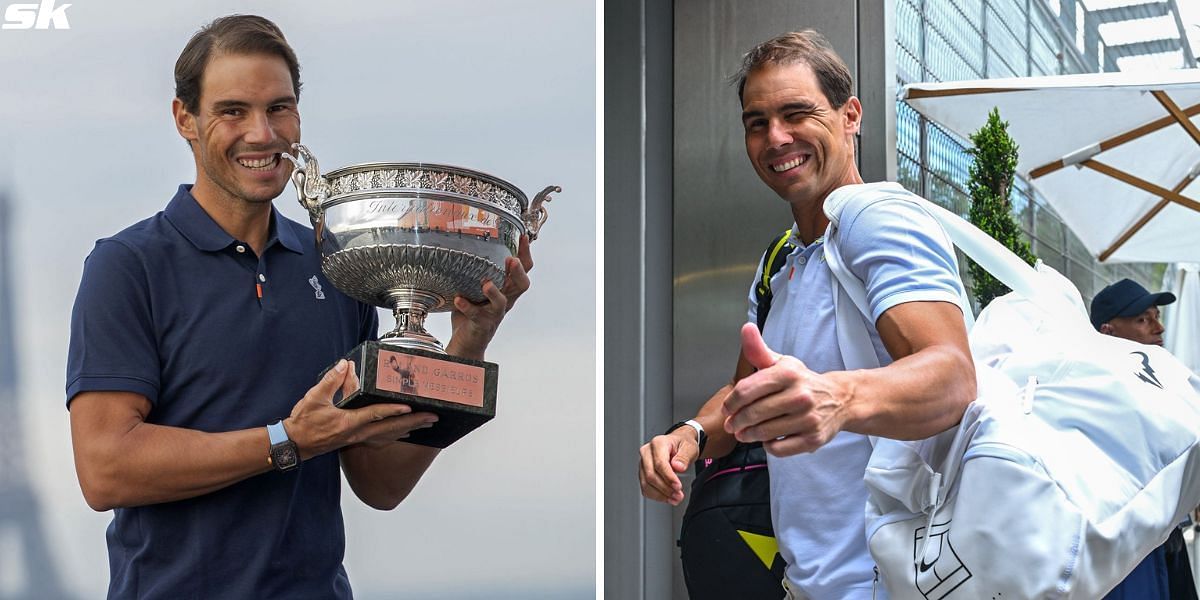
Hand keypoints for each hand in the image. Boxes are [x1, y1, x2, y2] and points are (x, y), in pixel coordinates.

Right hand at [284, 359, 438, 458]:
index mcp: (349, 422)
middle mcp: (358, 433)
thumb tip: (344, 365)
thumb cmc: (304, 423)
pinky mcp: (357, 441)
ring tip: (427, 424)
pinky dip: (397, 435)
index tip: (410, 407)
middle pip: (391, 428)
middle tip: (432, 417)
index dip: (393, 411)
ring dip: (410, 429)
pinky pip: (382, 439)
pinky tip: (406, 433)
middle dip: (413, 422)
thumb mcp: (314, 398)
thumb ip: (331, 381)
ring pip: (390, 435)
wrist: (295, 444)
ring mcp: (359, 439)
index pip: (376, 415)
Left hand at [447, 234, 532, 359]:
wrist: (466, 342)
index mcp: (506, 289)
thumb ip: (476, 271)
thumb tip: (464, 242)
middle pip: (521, 285)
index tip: (523, 236)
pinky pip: (476, 315)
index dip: (526, 254)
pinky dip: (467, 307)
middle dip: (518, 272)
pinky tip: (459, 299)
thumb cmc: (471, 311)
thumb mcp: (476, 287)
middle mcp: (505, 300)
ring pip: (502, 303)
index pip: (523, 269)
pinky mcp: (482, 325)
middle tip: (511, 260)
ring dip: (495, 292)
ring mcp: (494, 314)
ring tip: (486, 283)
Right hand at [637, 428, 700, 505]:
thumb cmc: (682, 444)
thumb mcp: (690, 448)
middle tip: (678, 495)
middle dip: (665, 488)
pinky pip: (645, 488)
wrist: (678, 445)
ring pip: (646, 483)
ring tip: (675, 498)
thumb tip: (678, 466)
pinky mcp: (643, 473)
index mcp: (658, 443)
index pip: (659, 463)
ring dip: (661, 495)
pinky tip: (667, 497)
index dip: (668, 477)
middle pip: (651, 475)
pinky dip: (656, 496)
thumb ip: (684, 457)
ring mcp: (643, 463)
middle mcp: (647, 452)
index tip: (678, 486)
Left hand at [722, 323, 849, 455]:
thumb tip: (746, 328)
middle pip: (752, 414)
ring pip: (763, 433)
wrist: (839, 399)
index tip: (726, 409)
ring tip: (743, 433)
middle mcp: (800, 396)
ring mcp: (808, 419)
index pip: (746, 391)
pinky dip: (768, 446)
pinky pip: (779, 449)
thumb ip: (759, 350)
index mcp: (788, 374)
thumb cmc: (802, 381)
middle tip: (731, 425)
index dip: (731, 403)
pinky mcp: (813, 439)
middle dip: (736, 422)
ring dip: (748, 435)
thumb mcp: (782, 363)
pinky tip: (768, 439)